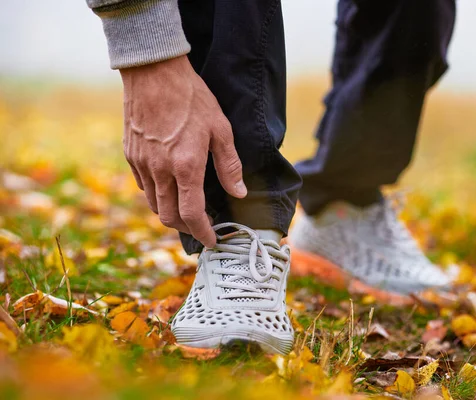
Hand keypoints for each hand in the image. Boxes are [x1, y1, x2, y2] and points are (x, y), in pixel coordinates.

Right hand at [120, 56, 245, 247]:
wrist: (154, 72)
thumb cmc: (192, 98)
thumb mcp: (221, 129)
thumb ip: (229, 165)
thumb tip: (238, 192)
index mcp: (185, 166)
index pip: (192, 214)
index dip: (204, 232)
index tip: (213, 240)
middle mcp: (160, 170)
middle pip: (169, 217)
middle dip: (187, 229)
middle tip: (202, 228)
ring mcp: (142, 164)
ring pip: (153, 205)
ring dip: (171, 214)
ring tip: (187, 212)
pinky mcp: (131, 155)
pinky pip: (143, 187)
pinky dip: (157, 196)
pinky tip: (169, 189)